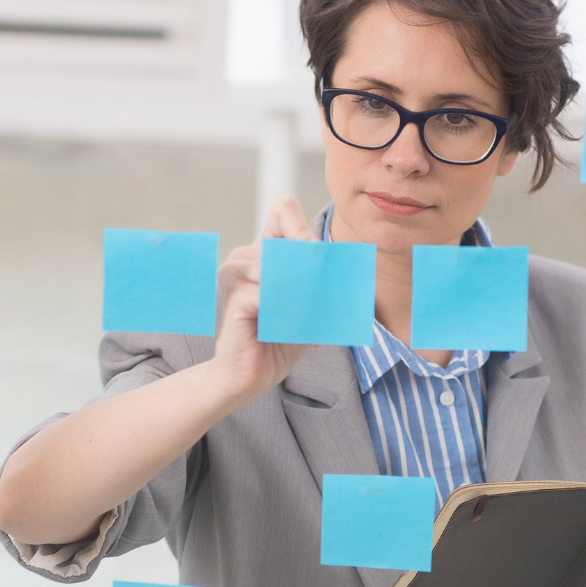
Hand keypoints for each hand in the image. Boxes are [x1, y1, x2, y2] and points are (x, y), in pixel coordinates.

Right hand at [210, 195, 317, 407]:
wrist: (248, 378)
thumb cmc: (276, 343)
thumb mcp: (306, 310)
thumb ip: (320, 287)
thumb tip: (350, 272)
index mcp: (262, 254)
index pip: (284, 209)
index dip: (305, 226)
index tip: (318, 257)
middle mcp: (245, 257)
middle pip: (292, 239)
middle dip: (314, 268)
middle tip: (321, 298)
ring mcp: (235, 273)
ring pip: (285, 265)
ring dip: (304, 293)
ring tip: (305, 317)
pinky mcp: (236, 296)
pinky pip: (275, 292)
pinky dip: (292, 311)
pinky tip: (291, 327)